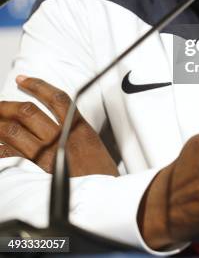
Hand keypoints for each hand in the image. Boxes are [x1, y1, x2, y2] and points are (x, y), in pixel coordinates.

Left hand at [0, 75, 118, 176]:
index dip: (37, 86)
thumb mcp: (95, 144)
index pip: (56, 98)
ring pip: (16, 132)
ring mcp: (49, 155)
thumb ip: (76, 130)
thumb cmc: (102, 175)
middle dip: (7, 106)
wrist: (106, 199)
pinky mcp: (39, 173)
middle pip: (28, 112)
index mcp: (79, 127)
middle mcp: (63, 137)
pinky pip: (14, 156)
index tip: (23, 80)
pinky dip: (2, 150)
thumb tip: (59, 122)